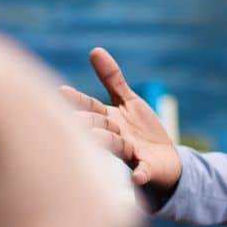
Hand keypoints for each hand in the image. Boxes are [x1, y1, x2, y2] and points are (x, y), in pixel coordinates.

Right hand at [61, 47, 181, 191]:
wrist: (164, 159)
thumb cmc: (140, 129)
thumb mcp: (127, 101)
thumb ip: (112, 79)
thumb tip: (94, 50)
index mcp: (109, 120)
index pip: (91, 107)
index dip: (78, 100)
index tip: (61, 91)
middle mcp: (115, 137)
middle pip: (98, 127)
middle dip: (87, 123)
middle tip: (73, 119)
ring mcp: (131, 153)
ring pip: (116, 147)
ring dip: (107, 142)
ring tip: (99, 137)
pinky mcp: (147, 167)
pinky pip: (143, 170)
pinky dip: (141, 173)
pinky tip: (138, 176)